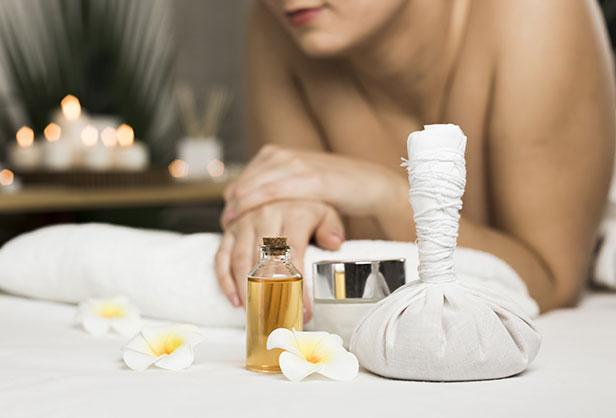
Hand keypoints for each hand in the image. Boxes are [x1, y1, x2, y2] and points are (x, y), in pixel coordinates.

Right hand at [215, 200, 344, 319]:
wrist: (281, 186)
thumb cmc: (306, 206)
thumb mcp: (326, 212)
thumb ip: (331, 228)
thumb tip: (334, 244)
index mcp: (292, 213)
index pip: (294, 254)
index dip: (298, 285)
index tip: (304, 310)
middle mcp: (265, 215)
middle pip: (265, 261)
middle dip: (271, 294)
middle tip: (278, 319)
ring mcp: (244, 222)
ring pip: (241, 261)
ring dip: (247, 290)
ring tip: (256, 314)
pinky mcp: (229, 229)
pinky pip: (222, 257)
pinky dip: (225, 280)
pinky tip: (235, 300)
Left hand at [221, 144, 400, 226]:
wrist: (369, 184)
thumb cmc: (332, 189)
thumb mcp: (297, 183)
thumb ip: (271, 188)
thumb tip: (238, 201)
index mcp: (275, 154)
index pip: (240, 182)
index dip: (230, 207)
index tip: (227, 226)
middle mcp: (281, 156)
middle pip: (243, 187)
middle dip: (233, 212)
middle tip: (227, 234)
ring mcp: (295, 165)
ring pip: (255, 189)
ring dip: (242, 213)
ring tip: (234, 234)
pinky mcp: (310, 178)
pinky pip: (275, 192)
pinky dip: (260, 208)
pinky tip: (252, 223)